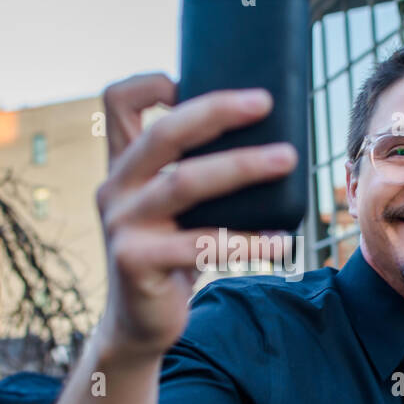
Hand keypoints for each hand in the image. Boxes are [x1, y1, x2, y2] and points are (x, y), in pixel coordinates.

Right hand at [93, 72, 297, 361]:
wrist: (140, 323)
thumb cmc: (171, 254)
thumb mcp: (173, 208)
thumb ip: (193, 171)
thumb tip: (270, 134)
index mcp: (123, 165)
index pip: (116, 101)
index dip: (150, 82)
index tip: (190, 80)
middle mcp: (115, 187)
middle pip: (162, 132)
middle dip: (216, 111)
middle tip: (265, 101)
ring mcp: (122, 224)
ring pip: (184, 182)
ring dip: (241, 167)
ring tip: (289, 159)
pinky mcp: (135, 261)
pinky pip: (200, 244)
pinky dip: (247, 241)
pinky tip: (283, 240)